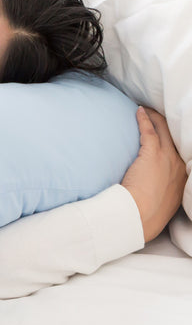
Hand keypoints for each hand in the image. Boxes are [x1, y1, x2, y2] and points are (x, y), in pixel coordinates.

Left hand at [121, 107, 187, 242]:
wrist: (140, 214)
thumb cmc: (148, 212)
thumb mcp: (164, 201)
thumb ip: (163, 189)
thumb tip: (152, 188)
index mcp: (185, 176)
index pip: (182, 151)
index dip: (176, 140)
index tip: (170, 134)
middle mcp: (181, 164)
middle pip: (176, 137)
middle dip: (169, 124)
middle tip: (159, 114)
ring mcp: (168, 158)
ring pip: (164, 130)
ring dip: (156, 117)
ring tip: (148, 110)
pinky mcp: (152, 154)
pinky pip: (149, 130)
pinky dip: (144, 119)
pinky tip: (139, 111)